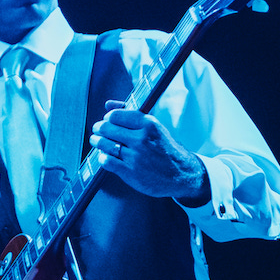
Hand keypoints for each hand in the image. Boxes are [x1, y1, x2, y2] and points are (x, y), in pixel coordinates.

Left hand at [90, 102, 209, 205]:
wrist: (182, 174)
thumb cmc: (166, 150)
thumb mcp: (154, 128)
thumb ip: (130, 114)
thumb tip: (108, 104)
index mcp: (148, 124)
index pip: (116, 115)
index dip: (107, 118)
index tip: (106, 121)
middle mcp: (141, 139)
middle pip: (107, 129)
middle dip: (98, 129)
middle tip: (97, 131)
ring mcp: (135, 156)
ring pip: (105, 144)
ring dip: (97, 142)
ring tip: (97, 142)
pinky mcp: (131, 172)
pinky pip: (107, 161)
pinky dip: (102, 158)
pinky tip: (104, 156)